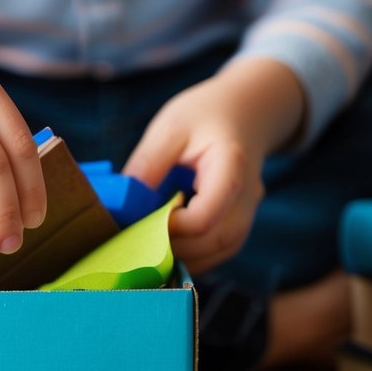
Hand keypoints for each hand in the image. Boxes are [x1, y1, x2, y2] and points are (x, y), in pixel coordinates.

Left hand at [122, 58, 304, 274]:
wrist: (243, 114)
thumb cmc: (204, 116)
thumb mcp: (170, 127)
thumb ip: (149, 164)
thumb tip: (124, 205)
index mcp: (230, 167)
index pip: (205, 216)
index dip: (170, 226)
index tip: (141, 217)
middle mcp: (247, 198)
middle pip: (214, 241)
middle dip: (171, 248)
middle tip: (134, 240)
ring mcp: (247, 215)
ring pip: (218, 253)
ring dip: (181, 256)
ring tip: (146, 244)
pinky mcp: (239, 225)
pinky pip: (217, 252)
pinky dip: (191, 255)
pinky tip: (164, 244)